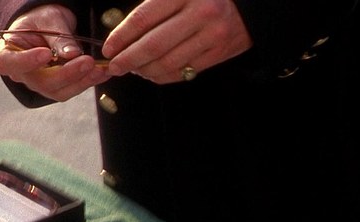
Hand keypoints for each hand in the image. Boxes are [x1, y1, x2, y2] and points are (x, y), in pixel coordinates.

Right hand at [0, 5, 108, 101]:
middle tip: (87, 61)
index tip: (46, 54)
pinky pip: (71, 89)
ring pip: (58, 91)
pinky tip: (101, 72)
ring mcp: (39, 84)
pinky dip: (87, 81)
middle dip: (67, 73)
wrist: (48, 25)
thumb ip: (57, 36)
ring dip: (82, 81)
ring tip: (100, 69)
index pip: (9, 63)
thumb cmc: (41, 20)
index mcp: (8, 54)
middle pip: (41, 82)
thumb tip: (72, 54)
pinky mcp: (56, 87)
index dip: (26, 62)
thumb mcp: (48, 19)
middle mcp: (22, 74)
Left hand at [102, 0, 252, 83]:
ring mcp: (213, 36)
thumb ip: (155, 6)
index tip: (108, 48)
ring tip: (132, 69)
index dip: (121, 36)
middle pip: (153, 46)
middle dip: (128, 59)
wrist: (251, 3)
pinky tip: (151, 72)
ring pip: (167, 63)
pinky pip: (183, 72)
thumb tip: (123, 30)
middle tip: (114, 66)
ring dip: (144, 70)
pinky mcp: (220, 53)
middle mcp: (201, 14)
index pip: (144, 18)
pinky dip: (162, 76)